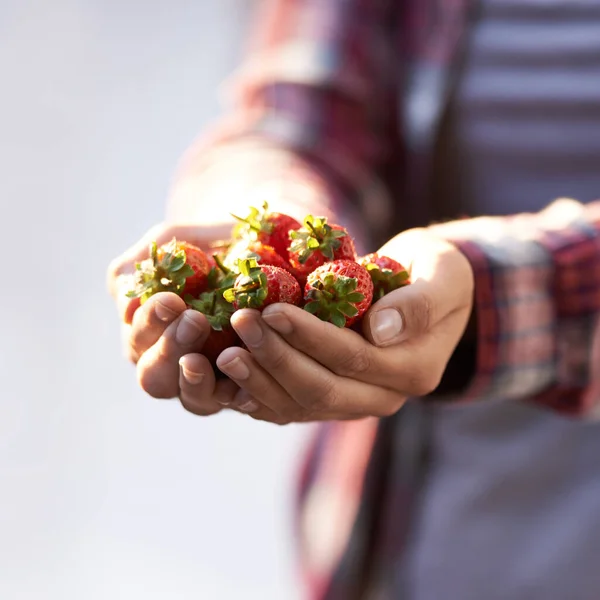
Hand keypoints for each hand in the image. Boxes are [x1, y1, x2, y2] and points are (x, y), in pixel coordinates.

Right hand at [107, 222, 239, 415]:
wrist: (261, 254)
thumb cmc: (210, 246)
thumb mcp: (177, 240)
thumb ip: (149, 260)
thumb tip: (127, 293)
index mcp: (148, 328)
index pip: (138, 333)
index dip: (150, 319)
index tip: (172, 300)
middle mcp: (168, 361)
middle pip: (154, 376)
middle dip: (169, 349)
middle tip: (195, 321)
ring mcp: (204, 381)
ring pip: (190, 399)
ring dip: (196, 381)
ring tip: (214, 359)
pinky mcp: (239, 391)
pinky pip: (234, 403)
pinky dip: (238, 397)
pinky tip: (247, 387)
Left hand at [200, 228, 473, 422]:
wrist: (427, 291)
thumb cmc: (435, 273)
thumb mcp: (444, 275)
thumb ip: (420, 302)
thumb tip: (380, 332)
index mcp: (413, 370)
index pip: (353, 359)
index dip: (310, 337)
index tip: (272, 309)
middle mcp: (383, 396)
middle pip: (320, 390)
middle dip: (275, 358)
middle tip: (239, 324)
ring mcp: (354, 402)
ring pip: (299, 406)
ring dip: (258, 381)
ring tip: (222, 354)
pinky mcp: (330, 398)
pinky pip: (289, 407)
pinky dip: (258, 394)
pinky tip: (227, 378)